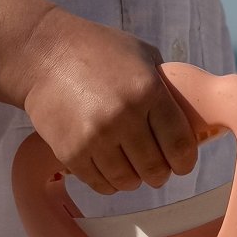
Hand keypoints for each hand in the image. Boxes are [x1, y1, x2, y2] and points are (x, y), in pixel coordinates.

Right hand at [0, 0, 198, 194]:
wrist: (42, 54)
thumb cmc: (97, 51)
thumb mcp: (141, 56)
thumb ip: (165, 88)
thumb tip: (194, 120)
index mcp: (147, 91)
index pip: (180, 144)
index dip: (184, 161)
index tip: (181, 164)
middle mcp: (124, 116)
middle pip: (155, 170)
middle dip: (159, 173)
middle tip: (155, 168)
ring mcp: (96, 137)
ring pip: (129, 182)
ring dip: (133, 179)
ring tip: (129, 165)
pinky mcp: (72, 153)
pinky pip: (102, 185)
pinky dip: (109, 182)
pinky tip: (107, 166)